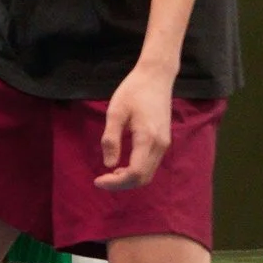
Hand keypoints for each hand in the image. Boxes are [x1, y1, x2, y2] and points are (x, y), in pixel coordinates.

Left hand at [97, 61, 175, 188]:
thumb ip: (111, 139)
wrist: (157, 77)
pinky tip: (122, 166)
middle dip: (121, 184)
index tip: (98, 180)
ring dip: (129, 179)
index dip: (116, 182)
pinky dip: (137, 172)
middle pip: (143, 178)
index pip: (134, 172)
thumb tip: (109, 165)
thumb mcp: (116, 112)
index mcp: (147, 138)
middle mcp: (160, 145)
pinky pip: (151, 165)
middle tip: (101, 180)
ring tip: (110, 175)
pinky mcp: (164, 141)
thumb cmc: (133, 91)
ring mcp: (164, 144)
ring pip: (148, 174)